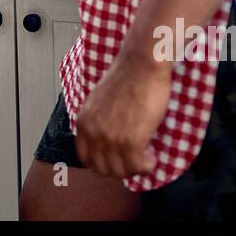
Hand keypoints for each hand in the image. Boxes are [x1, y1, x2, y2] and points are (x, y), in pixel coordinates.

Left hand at [73, 52, 173, 179]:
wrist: (141, 64)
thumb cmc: (126, 77)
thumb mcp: (99, 101)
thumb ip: (98, 120)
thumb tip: (106, 140)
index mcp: (83, 121)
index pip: (85, 158)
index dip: (102, 164)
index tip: (116, 161)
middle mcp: (93, 132)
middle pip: (103, 169)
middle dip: (121, 169)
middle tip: (134, 161)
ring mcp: (111, 138)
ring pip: (121, 170)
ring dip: (135, 168)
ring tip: (145, 157)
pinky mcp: (131, 140)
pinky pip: (138, 166)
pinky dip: (147, 165)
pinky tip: (152, 156)